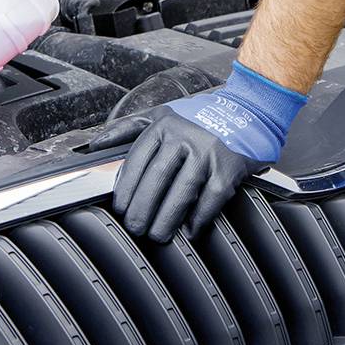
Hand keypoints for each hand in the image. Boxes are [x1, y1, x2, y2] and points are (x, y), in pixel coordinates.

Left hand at [88, 61, 306, 241]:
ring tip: (158, 235)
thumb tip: (94, 145)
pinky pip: (211, 199)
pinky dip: (199, 218)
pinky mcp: (229, 167)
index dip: (126, 189)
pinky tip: (190, 230)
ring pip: (182, 192)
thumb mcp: (161, 114)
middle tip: (135, 228)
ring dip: (167, 219)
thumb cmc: (200, 118)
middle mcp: (184, 136)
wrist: (249, 109)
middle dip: (142, 209)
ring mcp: (208, 152)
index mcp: (164, 125)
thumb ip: (127, 128)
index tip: (120, 208)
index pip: (138, 161)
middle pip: (157, 179)